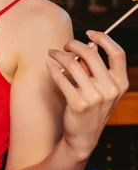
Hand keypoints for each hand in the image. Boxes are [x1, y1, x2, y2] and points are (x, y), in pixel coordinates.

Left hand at [46, 31, 128, 160]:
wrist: (84, 136)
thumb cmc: (92, 107)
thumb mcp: (103, 90)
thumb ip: (97, 70)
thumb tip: (85, 45)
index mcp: (120, 83)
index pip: (117, 53)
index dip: (104, 38)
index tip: (89, 32)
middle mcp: (110, 89)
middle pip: (91, 53)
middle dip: (74, 44)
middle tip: (65, 46)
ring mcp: (95, 97)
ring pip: (73, 64)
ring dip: (59, 54)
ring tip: (52, 53)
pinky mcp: (78, 103)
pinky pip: (61, 77)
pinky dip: (53, 68)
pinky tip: (49, 64)